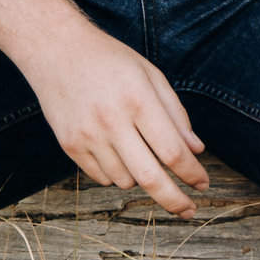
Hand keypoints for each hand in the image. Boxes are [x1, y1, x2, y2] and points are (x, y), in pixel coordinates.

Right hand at [20, 25, 210, 217]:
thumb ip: (175, 113)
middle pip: (150, 177)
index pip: (172, 150)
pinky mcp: (70, 145)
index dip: (193, 172)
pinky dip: (117, 173)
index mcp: (138, 99)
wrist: (55, 50)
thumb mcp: (150, 75)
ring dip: (142, 178)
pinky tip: (118, 152)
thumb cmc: (110, 60)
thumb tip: (196, 150)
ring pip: (125, 180)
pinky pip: (102, 177)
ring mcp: (87, 136)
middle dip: (175, 200)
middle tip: (190, 210)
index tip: (204, 183)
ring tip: (142, 154)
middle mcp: (112, 121)